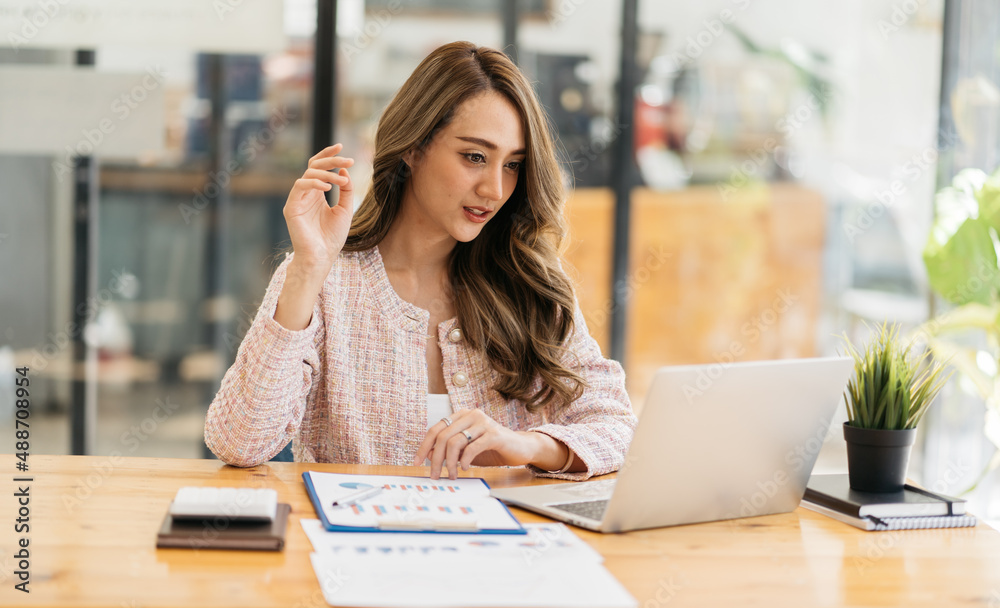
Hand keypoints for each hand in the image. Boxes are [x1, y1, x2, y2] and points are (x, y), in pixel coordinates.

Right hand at [283, 144, 354, 270]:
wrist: (322, 257)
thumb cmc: (332, 237)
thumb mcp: (345, 210)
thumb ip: (345, 190)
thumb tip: (344, 170)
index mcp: (317, 193)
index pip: (318, 167)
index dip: (328, 155)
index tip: (342, 146)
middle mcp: (306, 194)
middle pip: (314, 167)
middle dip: (331, 161)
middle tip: (348, 160)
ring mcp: (297, 199)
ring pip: (308, 175)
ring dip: (327, 174)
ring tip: (342, 180)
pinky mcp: (291, 207)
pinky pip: (300, 186)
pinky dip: (314, 183)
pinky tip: (328, 188)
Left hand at [413, 410, 545, 479]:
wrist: (520, 448)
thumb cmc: (492, 449)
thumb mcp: (466, 449)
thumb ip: (450, 449)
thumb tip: (428, 456)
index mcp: (462, 415)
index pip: (436, 429)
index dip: (424, 446)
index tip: (417, 462)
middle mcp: (471, 415)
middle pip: (443, 436)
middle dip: (435, 459)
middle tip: (434, 475)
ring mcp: (483, 423)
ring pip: (455, 442)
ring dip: (450, 463)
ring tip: (452, 475)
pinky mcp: (494, 434)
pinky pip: (472, 447)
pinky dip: (465, 460)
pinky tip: (465, 468)